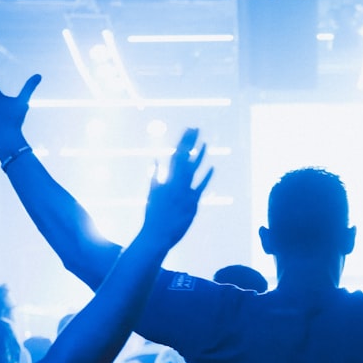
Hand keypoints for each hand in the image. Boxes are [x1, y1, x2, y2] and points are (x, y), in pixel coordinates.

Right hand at [141, 128, 213, 248]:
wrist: (156, 234)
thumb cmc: (153, 214)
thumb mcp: (151, 191)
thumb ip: (154, 175)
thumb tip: (154, 160)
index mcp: (166, 178)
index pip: (176, 154)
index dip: (184, 141)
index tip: (189, 130)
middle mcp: (174, 183)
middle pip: (183, 158)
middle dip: (189, 142)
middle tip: (195, 128)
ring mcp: (183, 192)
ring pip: (192, 170)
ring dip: (198, 155)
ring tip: (204, 143)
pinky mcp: (191, 203)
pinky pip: (200, 187)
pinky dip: (205, 177)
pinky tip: (211, 167)